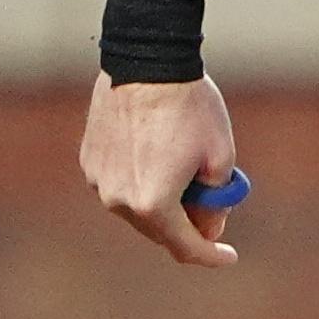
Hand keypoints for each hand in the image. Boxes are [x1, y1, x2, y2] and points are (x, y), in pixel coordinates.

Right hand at [81, 71, 242, 266]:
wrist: (147, 62)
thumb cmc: (190, 108)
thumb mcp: (221, 157)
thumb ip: (216, 200)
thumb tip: (208, 229)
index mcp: (153, 204)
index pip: (185, 247)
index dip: (211, 255)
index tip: (228, 256)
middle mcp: (119, 200)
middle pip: (159, 230)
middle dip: (188, 224)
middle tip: (212, 204)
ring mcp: (99, 181)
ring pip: (137, 208)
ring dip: (162, 202)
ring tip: (184, 166)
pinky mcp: (89, 161)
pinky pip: (120, 185)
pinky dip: (140, 182)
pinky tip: (157, 154)